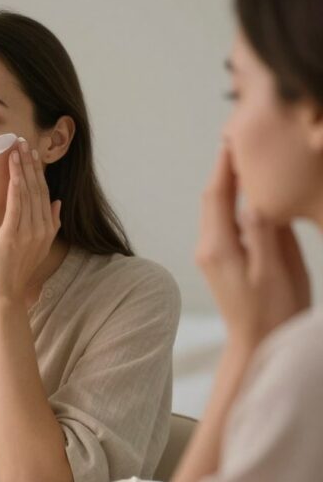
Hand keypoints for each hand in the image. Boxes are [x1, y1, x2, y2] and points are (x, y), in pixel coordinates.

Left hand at [0, 139, 61, 302]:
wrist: (4, 294)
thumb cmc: (13, 271)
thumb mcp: (36, 246)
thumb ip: (49, 224)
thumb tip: (57, 203)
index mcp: (48, 229)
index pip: (44, 193)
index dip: (39, 171)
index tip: (32, 152)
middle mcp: (42, 228)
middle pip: (38, 188)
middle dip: (32, 163)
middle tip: (25, 140)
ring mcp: (29, 232)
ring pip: (28, 193)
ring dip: (23, 168)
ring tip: (18, 147)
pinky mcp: (13, 235)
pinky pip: (16, 205)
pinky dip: (16, 185)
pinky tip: (14, 169)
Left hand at [195, 145, 310, 344]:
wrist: (258, 346)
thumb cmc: (273, 311)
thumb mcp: (274, 271)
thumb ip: (264, 233)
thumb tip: (254, 197)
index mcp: (219, 247)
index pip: (217, 194)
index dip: (225, 163)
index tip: (234, 135)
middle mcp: (208, 247)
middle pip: (212, 196)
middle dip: (223, 166)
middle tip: (237, 135)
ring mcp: (211, 254)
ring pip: (216, 208)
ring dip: (226, 181)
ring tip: (242, 155)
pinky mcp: (220, 260)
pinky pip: (222, 221)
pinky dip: (232, 200)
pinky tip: (248, 191)